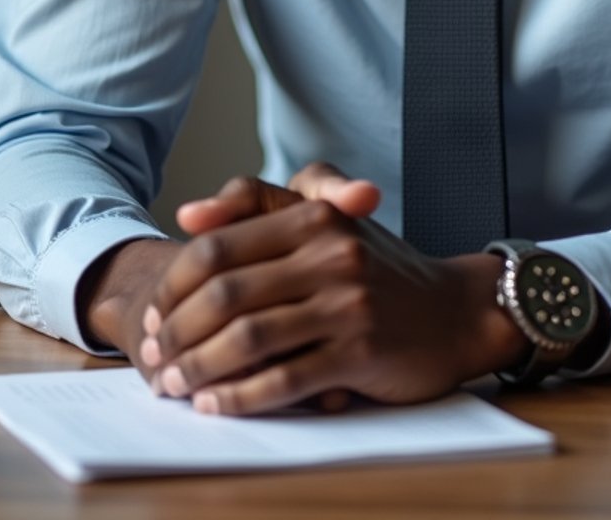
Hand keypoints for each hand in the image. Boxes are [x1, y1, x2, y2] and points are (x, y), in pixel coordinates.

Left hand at [139, 167, 524, 414]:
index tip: (153, 314)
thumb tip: (190, 216)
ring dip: (199, 368)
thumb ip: (259, 203)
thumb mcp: (327, 216)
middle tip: (154, 357)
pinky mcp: (362, 350)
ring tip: (176, 386)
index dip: (174, 285)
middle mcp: (330, 253)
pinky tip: (217, 406)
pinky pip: (285, 379)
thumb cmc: (378, 267)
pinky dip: (241, 397)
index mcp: (314, 216)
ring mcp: (348, 302)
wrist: (456, 311)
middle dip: (177, 331)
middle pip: (224, 293)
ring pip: (248, 338)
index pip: (220, 247)